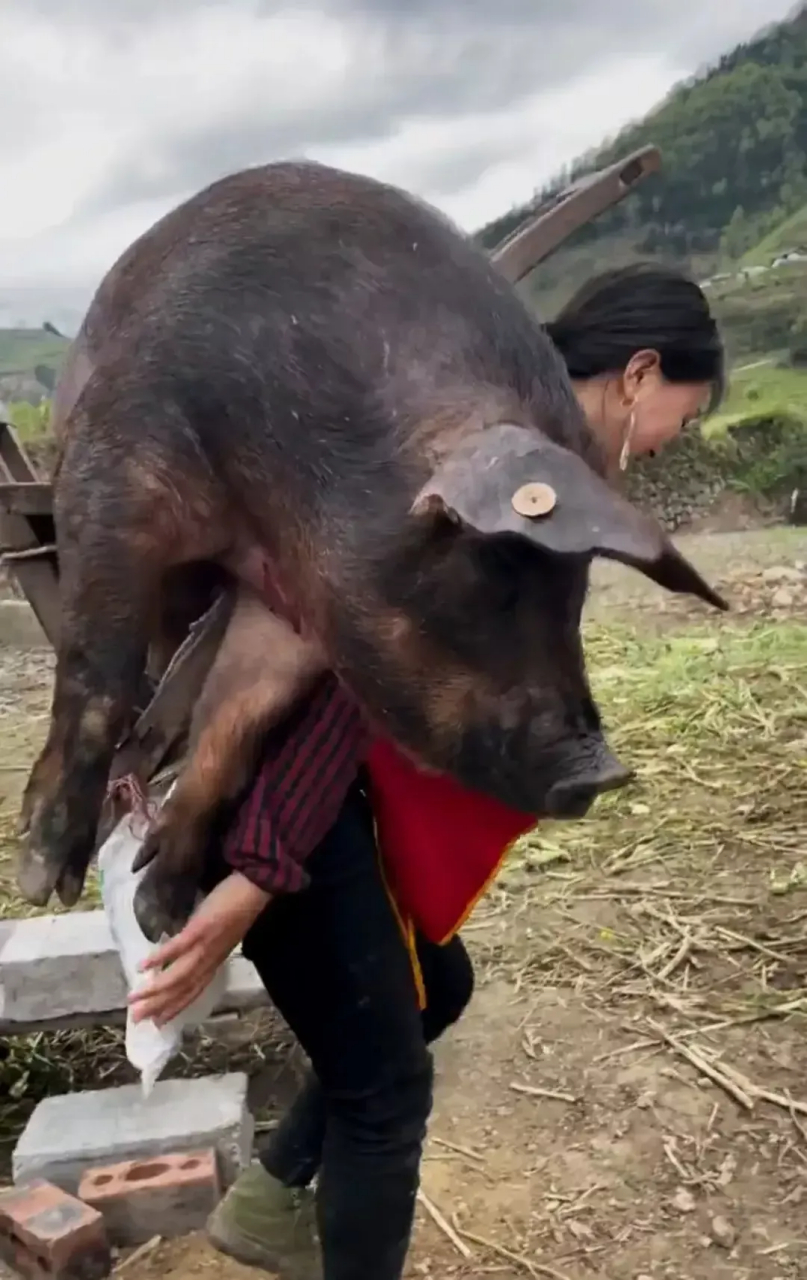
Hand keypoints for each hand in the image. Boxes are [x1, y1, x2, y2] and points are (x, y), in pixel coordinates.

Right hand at [128, 872, 269, 1026]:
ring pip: (178, 975)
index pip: (193, 990)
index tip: (157, 1022)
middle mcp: (209, 960)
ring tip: (133, 998)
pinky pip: (177, 948)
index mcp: (214, 961)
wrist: (256, 887)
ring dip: (155, 990)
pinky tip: (142, 967)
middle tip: (136, 1019)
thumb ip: (204, 946)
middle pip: (182, 989)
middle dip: (159, 1006)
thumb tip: (184, 951)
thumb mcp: (220, 933)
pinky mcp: (200, 930)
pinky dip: (159, 958)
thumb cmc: (237, 906)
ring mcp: (205, 946)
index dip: (175, 1007)